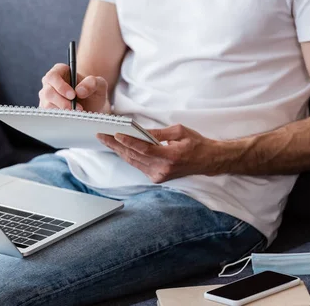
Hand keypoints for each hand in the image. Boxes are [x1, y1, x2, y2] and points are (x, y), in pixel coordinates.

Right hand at [39, 63, 109, 112]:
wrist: (93, 107)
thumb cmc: (93, 92)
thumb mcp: (99, 84)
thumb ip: (92, 83)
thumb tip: (79, 91)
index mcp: (60, 71)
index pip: (52, 76)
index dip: (60, 86)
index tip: (73, 95)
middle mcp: (50, 84)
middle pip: (48, 92)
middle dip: (63, 102)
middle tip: (77, 108)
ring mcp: (47, 98)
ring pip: (48, 105)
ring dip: (63, 111)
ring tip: (78, 113)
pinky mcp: (47, 110)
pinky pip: (49, 115)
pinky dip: (61, 117)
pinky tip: (71, 117)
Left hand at [97, 124, 218, 182]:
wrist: (207, 161)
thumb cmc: (196, 143)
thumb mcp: (179, 131)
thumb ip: (159, 133)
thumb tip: (140, 131)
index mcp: (170, 157)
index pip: (144, 149)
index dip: (128, 142)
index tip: (115, 134)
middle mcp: (163, 169)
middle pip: (134, 156)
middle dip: (116, 145)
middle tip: (102, 135)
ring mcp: (160, 175)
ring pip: (134, 162)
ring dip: (119, 151)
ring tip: (106, 140)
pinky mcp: (158, 178)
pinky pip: (139, 165)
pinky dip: (128, 156)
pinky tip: (119, 148)